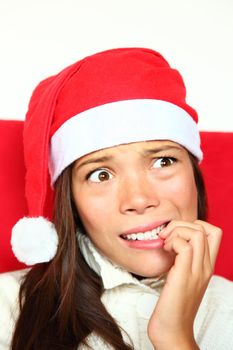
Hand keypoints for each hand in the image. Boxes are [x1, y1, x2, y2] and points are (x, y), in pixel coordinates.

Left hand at [147, 220, 221, 349]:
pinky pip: (184, 246)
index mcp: (206, 266)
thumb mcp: (181, 276)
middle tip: (167, 237)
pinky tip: (165, 252)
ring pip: (196, 233)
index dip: (195, 224)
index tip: (176, 234)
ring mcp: (197, 271)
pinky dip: (173, 242)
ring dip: (176, 232)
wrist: (171, 331)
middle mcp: (205, 267)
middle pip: (205, 228)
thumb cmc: (172, 304)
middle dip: (182, 224)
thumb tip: (171, 241)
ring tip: (166, 245)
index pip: (214, 233)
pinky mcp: (184, 276)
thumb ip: (182, 260)